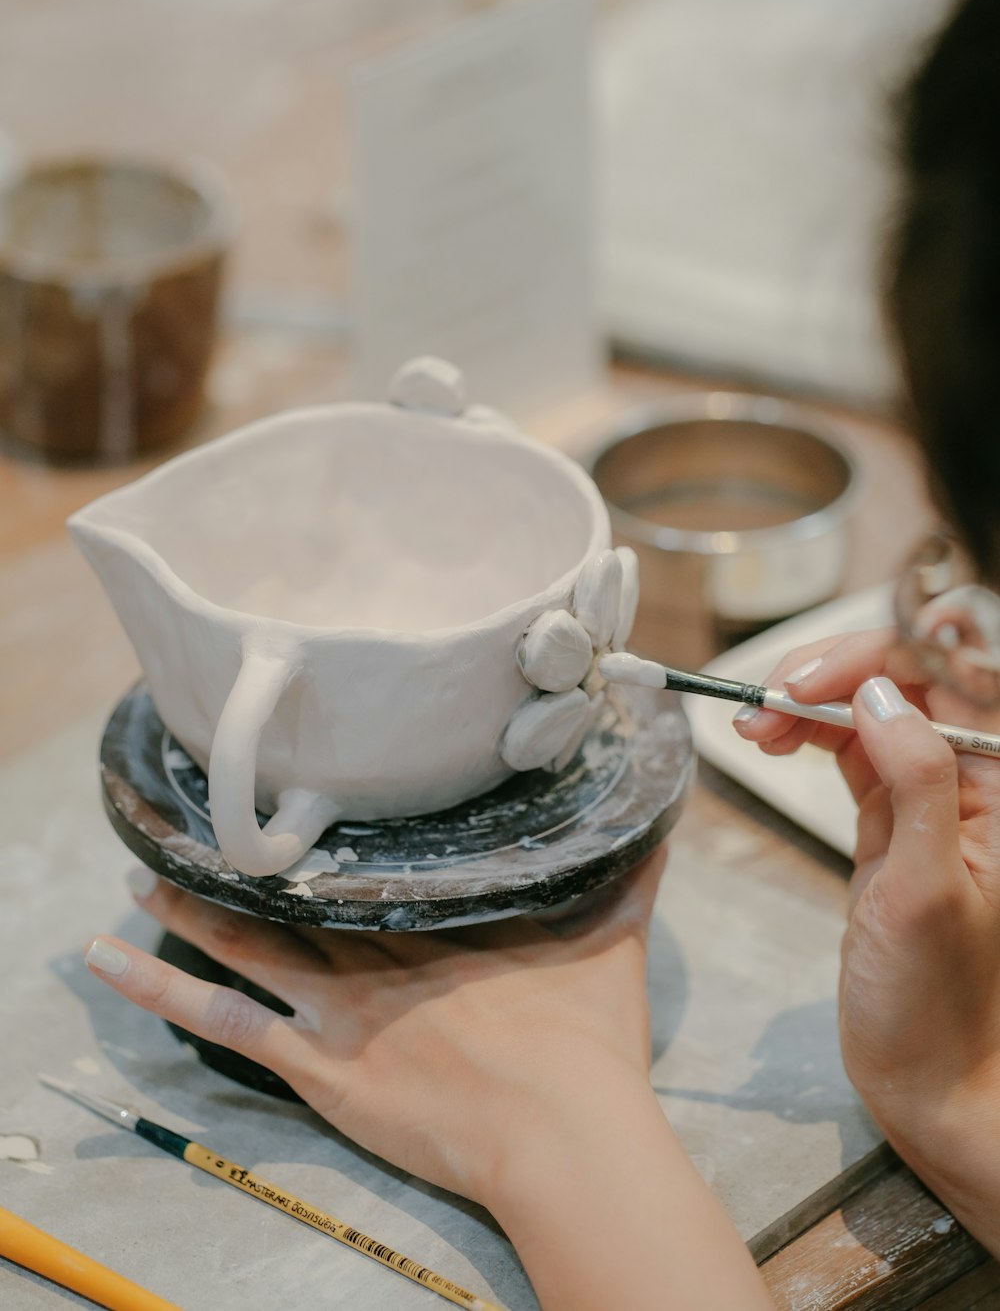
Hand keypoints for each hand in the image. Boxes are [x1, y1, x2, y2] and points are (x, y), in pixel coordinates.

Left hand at [85, 851, 772, 1310]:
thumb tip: (660, 819)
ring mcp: (341, 1006)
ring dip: (188, 909)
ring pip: (246, 944)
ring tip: (137, 876)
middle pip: (294, 896)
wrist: (563, 1128)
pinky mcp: (321, 1063)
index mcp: (441, 920)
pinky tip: (113, 963)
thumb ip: (628, 877)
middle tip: (190, 818)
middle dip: (241, 862)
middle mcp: (380, 949)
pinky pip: (228, 1021)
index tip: (283, 797)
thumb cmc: (587, 1042)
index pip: (365, 865)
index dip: (322, 834)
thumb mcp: (614, 944)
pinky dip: (166, 988)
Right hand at [734, 629, 999, 1247]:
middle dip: (835, 671)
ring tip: (753, 723)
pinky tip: (769, 738)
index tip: (811, 680)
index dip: (883, 655)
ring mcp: (929, 793)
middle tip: (767, 700)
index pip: (955, 675)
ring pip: (870, 704)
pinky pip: (849, 746)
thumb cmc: (939, 1003)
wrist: (928, 1079)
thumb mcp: (926, 889)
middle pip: (909, 676)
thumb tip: (879, 692)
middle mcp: (976, 776)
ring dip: (809, 698)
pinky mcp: (889, 816)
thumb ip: (915, 780)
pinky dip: (805, 732)